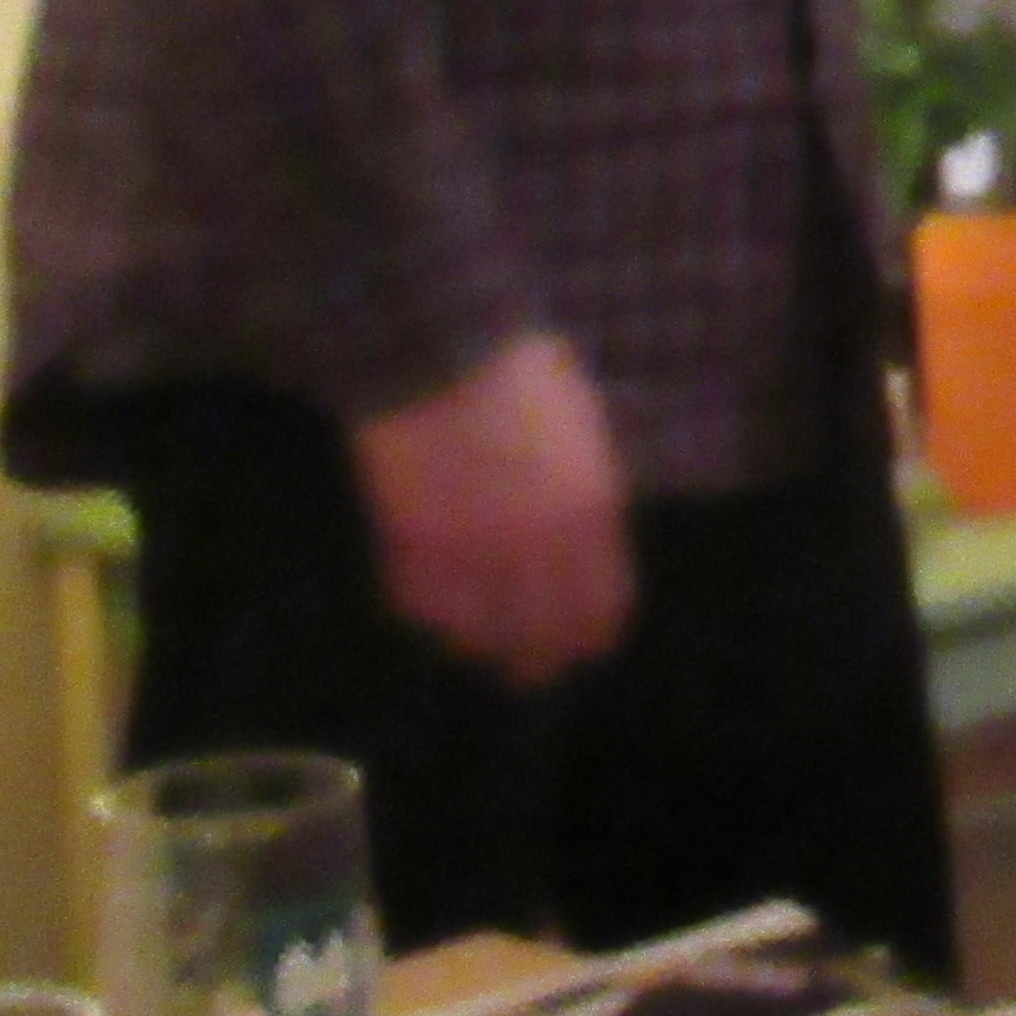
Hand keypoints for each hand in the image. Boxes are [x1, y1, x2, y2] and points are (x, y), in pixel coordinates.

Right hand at [349, 334, 636, 684]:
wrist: (440, 350)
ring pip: (479, 636)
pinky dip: (428, 610)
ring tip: (476, 637)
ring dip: (479, 640)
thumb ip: (583, 494)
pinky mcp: (414, 547)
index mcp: (592, 512)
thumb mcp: (580, 432)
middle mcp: (539, 547)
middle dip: (536, 658)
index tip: (581, 645)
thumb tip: (582, 536)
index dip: (589, 636)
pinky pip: (422, 607)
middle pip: (542, 640)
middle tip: (525, 666)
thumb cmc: (520, 371)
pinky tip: (433, 601)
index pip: (601, 608)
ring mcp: (473, 553)